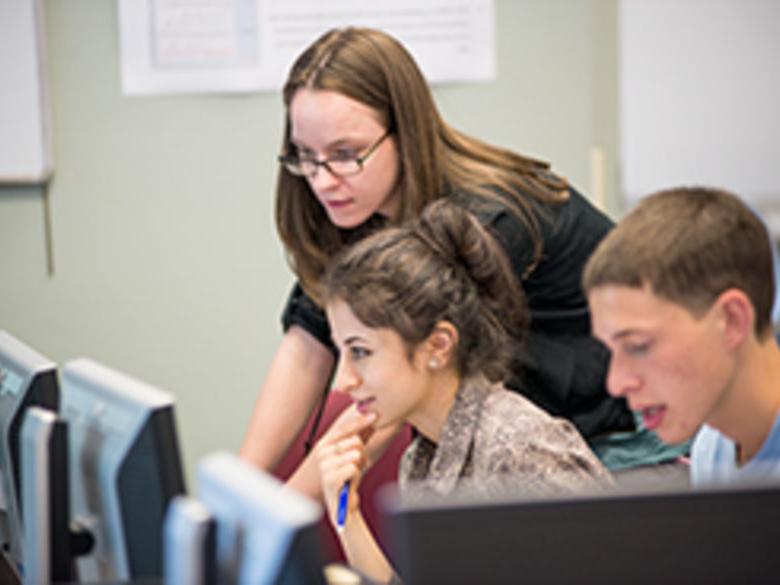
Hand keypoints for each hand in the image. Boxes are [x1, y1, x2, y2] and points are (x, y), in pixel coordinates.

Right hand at [315, 405, 376, 527]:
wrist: (342, 506)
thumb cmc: (347, 479)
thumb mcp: (354, 455)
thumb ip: (359, 437)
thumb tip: (371, 418)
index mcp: (325, 444)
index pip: (344, 428)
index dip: (360, 422)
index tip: (374, 416)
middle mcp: (321, 453)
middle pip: (354, 441)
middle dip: (363, 453)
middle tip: (358, 464)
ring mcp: (324, 465)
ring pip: (355, 454)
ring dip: (360, 465)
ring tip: (354, 474)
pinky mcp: (329, 478)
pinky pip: (353, 468)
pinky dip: (356, 475)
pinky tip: (350, 482)